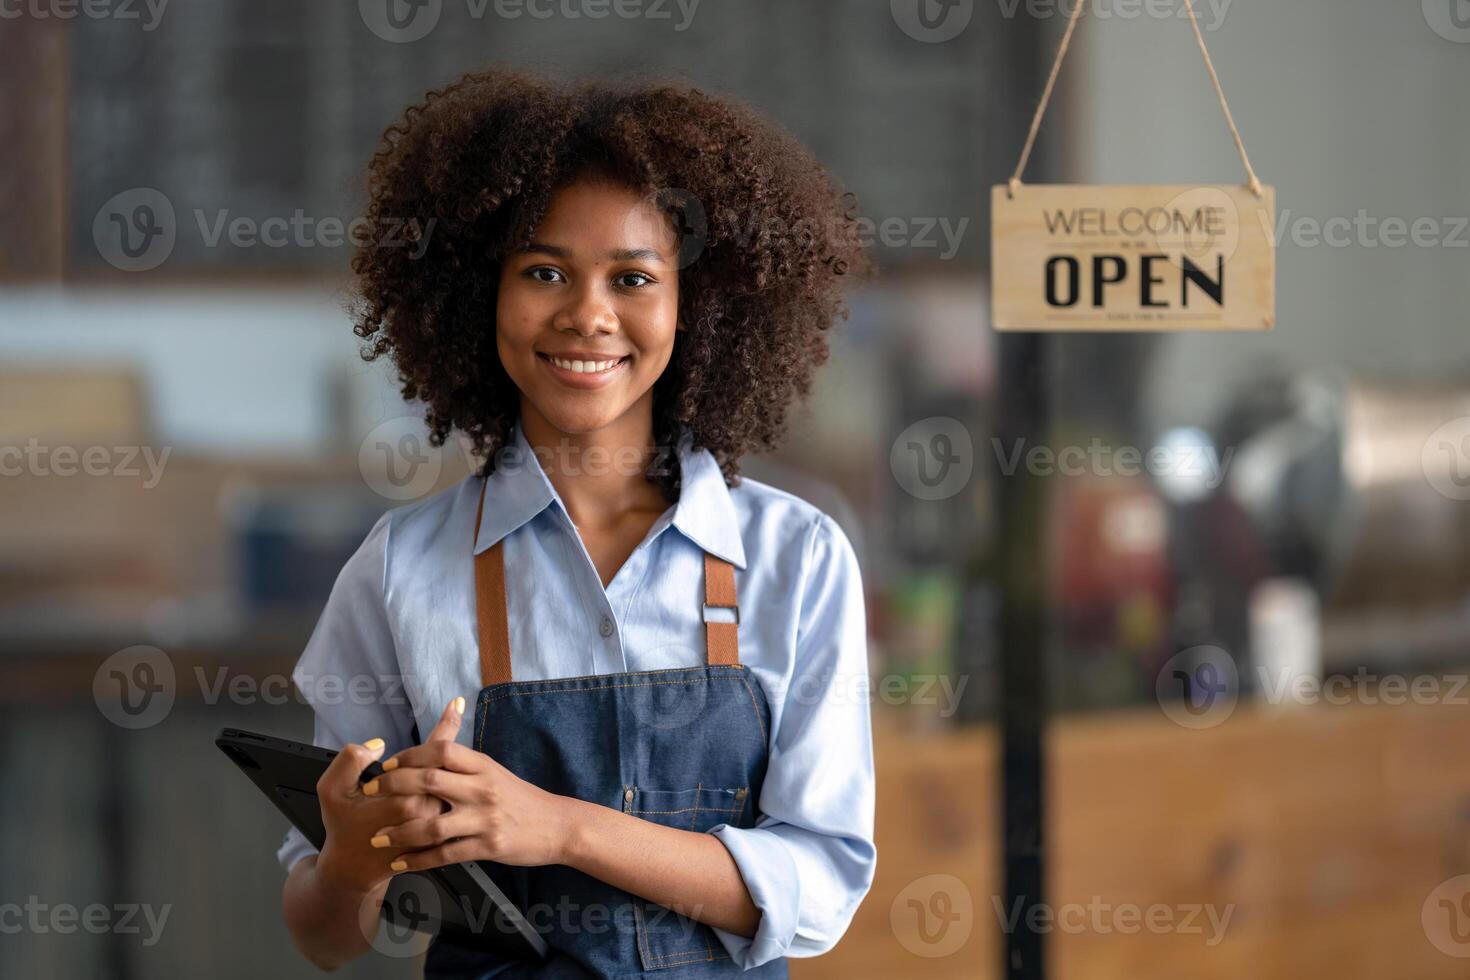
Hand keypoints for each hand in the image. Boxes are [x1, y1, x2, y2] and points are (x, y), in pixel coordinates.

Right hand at [313, 699, 460, 895]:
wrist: (354, 869)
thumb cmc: (343, 827)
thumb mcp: (331, 792)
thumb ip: (348, 763)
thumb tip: (376, 745)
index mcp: (402, 798)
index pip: (432, 754)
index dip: (444, 727)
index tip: (457, 704)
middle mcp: (425, 812)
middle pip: (447, 768)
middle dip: (446, 749)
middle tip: (444, 730)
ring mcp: (436, 827)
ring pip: (453, 787)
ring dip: (453, 770)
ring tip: (447, 759)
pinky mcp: (439, 839)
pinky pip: (454, 807)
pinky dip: (454, 790)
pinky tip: (449, 780)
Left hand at [365, 698, 574, 872]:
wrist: (556, 825)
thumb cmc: (519, 797)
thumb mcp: (494, 769)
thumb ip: (465, 753)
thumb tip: (450, 708)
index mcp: (482, 765)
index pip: (442, 750)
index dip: (410, 755)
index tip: (385, 764)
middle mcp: (482, 788)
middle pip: (430, 780)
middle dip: (393, 787)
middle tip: (367, 794)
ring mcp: (485, 818)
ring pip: (433, 824)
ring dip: (399, 831)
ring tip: (376, 837)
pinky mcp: (488, 847)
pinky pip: (446, 854)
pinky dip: (419, 860)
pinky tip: (400, 862)